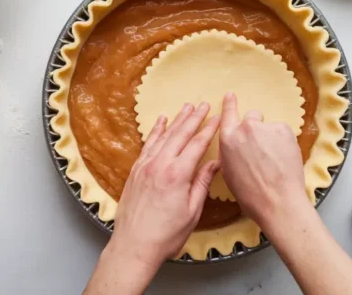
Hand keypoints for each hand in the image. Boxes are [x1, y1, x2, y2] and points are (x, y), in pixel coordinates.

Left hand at [84, 103, 219, 294]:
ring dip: (176, 120)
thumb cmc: (165, 235)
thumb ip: (202, 184)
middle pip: (180, 135)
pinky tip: (161, 122)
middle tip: (204, 104)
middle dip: (194, 118)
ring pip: (163, 136)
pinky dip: (155, 131)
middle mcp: (160, 165)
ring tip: (187, 107)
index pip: (197, 144)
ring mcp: (145, 166)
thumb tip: (214, 164)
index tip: (218, 117)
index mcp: (177, 175)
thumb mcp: (192, 212)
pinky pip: (148, 144)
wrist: (134, 245)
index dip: (209, 129)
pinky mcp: (135, 170)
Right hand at [218, 92, 309, 229]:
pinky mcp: (284, 130)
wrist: (277, 202)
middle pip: (251, 117)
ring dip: (271, 136)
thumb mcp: (228, 171)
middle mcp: (245, 128)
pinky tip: (284, 158)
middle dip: (256, 128)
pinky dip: (284, 142)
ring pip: (269, 126)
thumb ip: (229, 150)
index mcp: (228, 139)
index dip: (230, 104)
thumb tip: (235, 144)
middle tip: (262, 148)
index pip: (227, 114)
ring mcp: (265, 127)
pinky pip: (282, 131)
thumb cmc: (251, 194)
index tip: (231, 95)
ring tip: (275, 158)